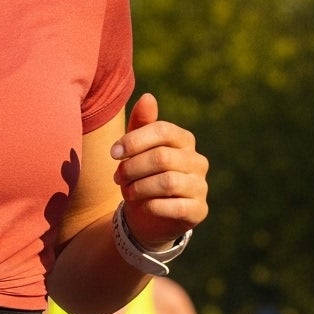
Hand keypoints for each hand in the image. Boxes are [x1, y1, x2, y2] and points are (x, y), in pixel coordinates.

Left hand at [112, 94, 208, 246]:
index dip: (134, 140)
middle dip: (133, 168)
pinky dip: (151, 206)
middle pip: (162, 157)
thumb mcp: (136, 149)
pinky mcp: (199, 210)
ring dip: (140, 188)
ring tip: (128, 192)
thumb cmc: (141, 176)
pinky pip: (174, 206)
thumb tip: (148, 96)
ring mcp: (201, 186)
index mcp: (184, 140)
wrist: (147, 217)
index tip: (112, 153)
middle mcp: (198, 161)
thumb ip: (141, 124)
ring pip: (168, 182)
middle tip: (118, 177)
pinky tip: (142, 206)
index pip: (162, 130)